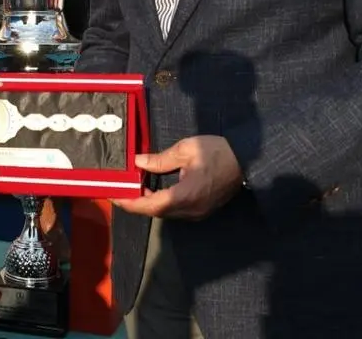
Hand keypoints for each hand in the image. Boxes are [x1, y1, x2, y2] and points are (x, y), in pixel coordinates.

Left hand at [113, 136, 242, 219]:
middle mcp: (190, 210)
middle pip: (156, 212)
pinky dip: (162, 202)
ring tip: (135, 187)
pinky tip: (155, 189)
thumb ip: (160, 159)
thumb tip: (138, 163)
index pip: (150, 205)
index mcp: (185, 196)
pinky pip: (176, 210)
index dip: (130, 202)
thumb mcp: (186, 150)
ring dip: (149, 202)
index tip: (114, 196)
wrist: (247, 159)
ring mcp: (198, 212)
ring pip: (166, 212)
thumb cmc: (217, 151)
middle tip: (121, 189)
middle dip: (136, 202)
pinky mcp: (203, 209)